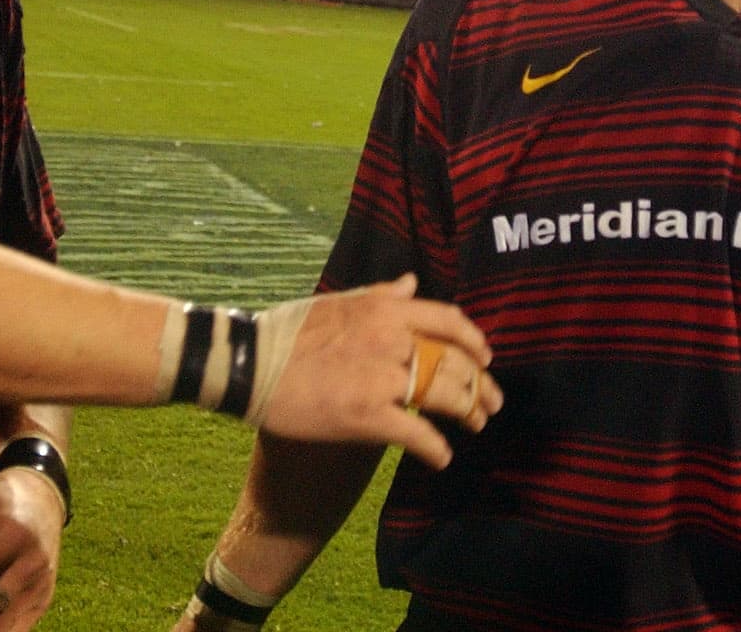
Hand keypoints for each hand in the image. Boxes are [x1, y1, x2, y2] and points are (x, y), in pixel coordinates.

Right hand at [259, 274, 503, 469]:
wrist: (248, 364)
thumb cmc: (287, 332)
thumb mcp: (338, 301)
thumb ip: (381, 294)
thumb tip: (411, 282)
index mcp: (386, 309)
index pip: (449, 321)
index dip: (474, 341)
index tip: (485, 357)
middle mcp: (392, 339)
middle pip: (455, 362)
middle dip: (481, 385)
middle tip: (492, 403)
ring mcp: (382, 378)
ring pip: (446, 395)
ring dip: (469, 413)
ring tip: (477, 425)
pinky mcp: (368, 415)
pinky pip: (418, 434)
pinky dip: (436, 449)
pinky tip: (442, 458)